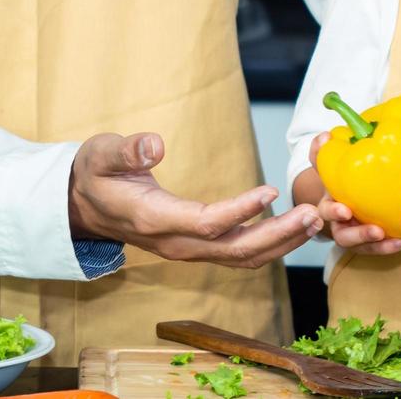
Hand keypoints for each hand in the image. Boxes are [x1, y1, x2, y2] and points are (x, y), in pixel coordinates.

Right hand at [68, 131, 321, 267]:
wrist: (84, 205)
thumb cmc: (95, 175)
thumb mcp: (100, 154)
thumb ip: (126, 151)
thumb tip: (154, 144)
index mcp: (155, 220)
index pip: (205, 222)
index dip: (240, 211)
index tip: (271, 191)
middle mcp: (176, 243)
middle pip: (235, 249)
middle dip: (278, 234)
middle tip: (314, 213)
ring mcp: (188, 249)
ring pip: (243, 257)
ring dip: (283, 242)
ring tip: (316, 220)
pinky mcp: (199, 247)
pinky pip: (240, 254)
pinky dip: (273, 244)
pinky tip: (297, 227)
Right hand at [307, 133, 400, 254]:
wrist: (351, 192)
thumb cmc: (342, 177)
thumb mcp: (331, 163)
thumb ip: (324, 150)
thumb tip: (325, 136)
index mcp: (329, 205)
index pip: (325, 210)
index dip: (333, 212)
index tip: (346, 210)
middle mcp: (339, 224)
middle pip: (343, 236)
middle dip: (358, 236)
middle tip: (376, 231)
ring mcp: (354, 235)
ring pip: (361, 246)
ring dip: (377, 246)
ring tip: (396, 240)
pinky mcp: (369, 242)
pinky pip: (377, 248)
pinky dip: (388, 247)